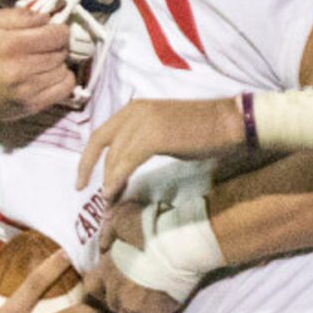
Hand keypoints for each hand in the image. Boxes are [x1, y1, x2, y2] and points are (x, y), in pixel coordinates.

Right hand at [0, 7, 75, 123]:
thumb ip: (21, 15)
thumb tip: (47, 17)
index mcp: (11, 44)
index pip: (57, 35)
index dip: (59, 30)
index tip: (53, 30)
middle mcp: (20, 68)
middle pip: (61, 52)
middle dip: (57, 46)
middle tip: (45, 46)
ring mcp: (27, 89)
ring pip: (64, 69)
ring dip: (58, 63)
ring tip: (43, 61)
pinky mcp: (32, 105)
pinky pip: (65, 88)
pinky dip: (63, 79)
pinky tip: (50, 75)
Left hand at [78, 96, 244, 199]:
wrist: (229, 123)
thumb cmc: (204, 131)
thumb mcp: (164, 132)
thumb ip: (143, 141)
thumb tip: (129, 163)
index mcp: (134, 108)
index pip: (101, 134)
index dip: (88, 159)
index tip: (83, 180)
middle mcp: (134, 111)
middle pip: (101, 144)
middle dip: (91, 171)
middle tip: (92, 198)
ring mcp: (143, 121)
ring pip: (114, 156)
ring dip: (108, 182)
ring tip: (109, 203)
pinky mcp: (154, 136)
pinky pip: (127, 161)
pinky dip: (117, 179)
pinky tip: (114, 193)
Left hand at [80, 202, 181, 312]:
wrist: (180, 245)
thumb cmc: (152, 228)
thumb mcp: (124, 217)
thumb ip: (110, 230)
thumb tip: (104, 243)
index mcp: (106, 269)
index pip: (91, 286)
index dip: (101, 287)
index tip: (110, 286)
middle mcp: (115, 291)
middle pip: (113, 305)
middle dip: (121, 303)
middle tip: (134, 299)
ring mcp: (134, 306)